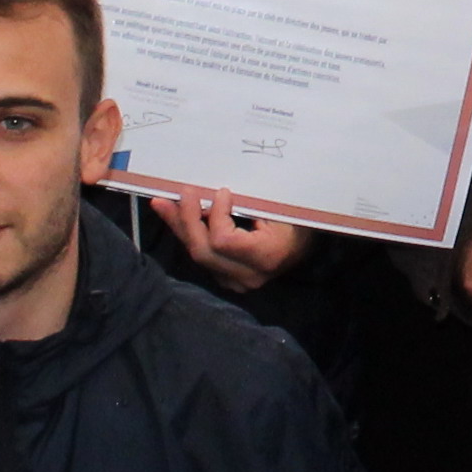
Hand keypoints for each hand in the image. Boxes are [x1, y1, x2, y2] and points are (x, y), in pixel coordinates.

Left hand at [154, 189, 307, 293]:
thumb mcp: (282, 209)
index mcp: (265, 257)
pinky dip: (190, 234)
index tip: (222, 192)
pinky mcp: (228, 277)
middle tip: (180, 192)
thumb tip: (216, 191)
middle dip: (186, 219)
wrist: (309, 246)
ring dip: (180, 226)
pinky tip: (176, 215)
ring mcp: (236, 280)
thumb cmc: (301, 221)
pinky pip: (203, 256)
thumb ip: (251, 203)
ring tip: (162, 203)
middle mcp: (247, 275)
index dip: (216, 215)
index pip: (224, 241)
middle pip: (203, 251)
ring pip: (198, 255)